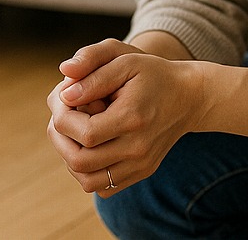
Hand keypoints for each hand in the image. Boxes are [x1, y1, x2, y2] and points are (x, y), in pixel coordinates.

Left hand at [46, 39, 205, 196]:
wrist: (188, 97)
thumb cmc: (153, 74)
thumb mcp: (125, 60)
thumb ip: (93, 74)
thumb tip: (64, 95)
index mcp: (133, 118)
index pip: (85, 133)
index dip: (63, 117)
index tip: (64, 99)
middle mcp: (138, 148)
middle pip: (80, 161)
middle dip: (60, 139)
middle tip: (60, 117)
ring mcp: (140, 165)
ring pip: (88, 181)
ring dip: (69, 158)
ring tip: (71, 132)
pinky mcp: (141, 173)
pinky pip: (103, 187)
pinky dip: (87, 172)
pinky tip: (88, 146)